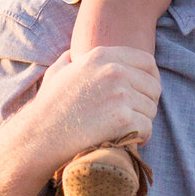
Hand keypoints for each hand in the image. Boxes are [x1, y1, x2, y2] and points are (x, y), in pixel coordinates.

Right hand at [25, 46, 160, 172]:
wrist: (40, 135)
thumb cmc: (48, 107)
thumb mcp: (56, 73)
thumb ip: (69, 60)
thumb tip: (72, 55)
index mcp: (101, 56)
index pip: (147, 62)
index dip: (150, 80)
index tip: (144, 94)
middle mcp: (114, 70)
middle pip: (154, 87)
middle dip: (147, 103)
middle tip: (134, 117)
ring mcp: (120, 94)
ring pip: (151, 109)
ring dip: (143, 122)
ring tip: (127, 129)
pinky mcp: (123, 118)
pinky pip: (148, 128)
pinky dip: (141, 137)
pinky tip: (129, 140)